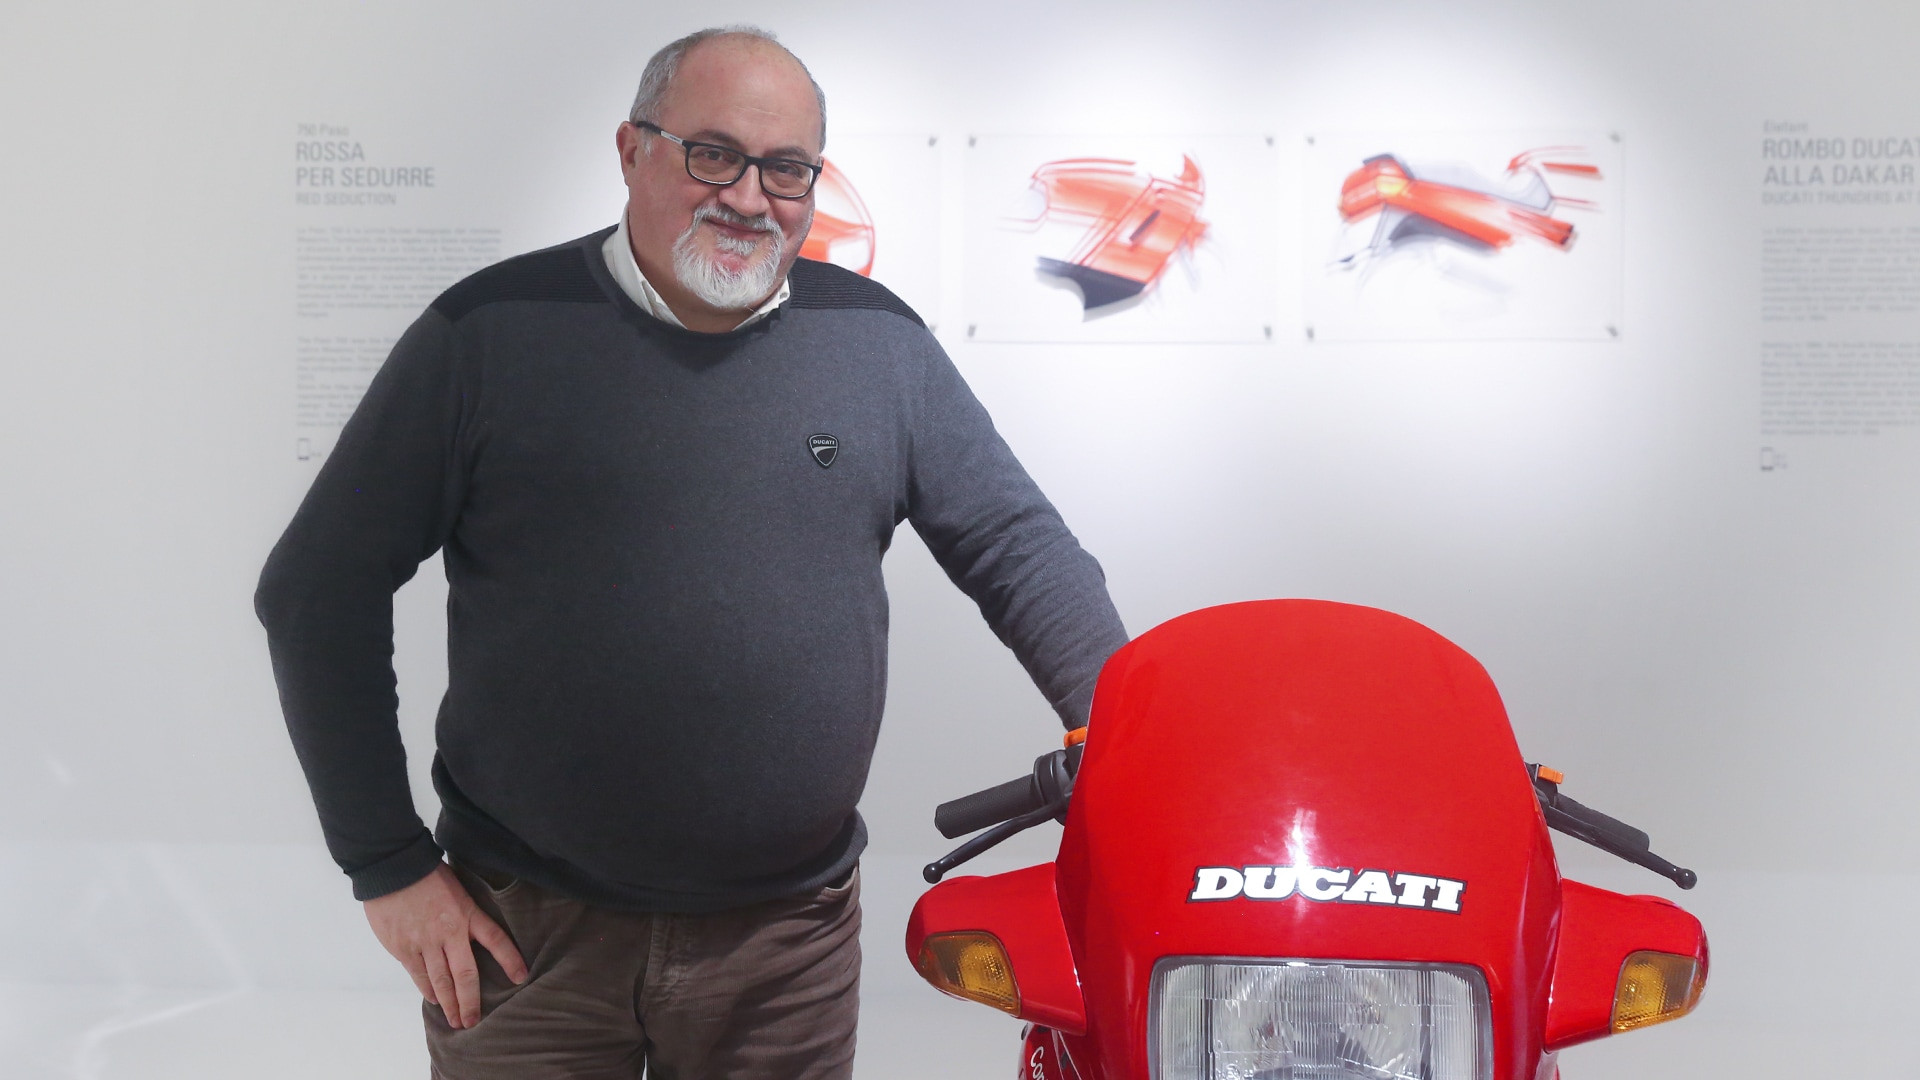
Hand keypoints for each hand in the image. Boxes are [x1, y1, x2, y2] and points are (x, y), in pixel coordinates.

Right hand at [364, 863, 528, 1028]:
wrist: (392, 868)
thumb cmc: (426, 873)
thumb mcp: (457, 887)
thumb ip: (465, 912)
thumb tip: (472, 933)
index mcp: (466, 913)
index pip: (495, 938)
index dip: (510, 959)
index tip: (521, 977)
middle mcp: (449, 932)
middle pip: (465, 974)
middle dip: (471, 1002)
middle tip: (474, 1021)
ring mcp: (424, 943)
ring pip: (441, 981)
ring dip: (449, 1004)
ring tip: (456, 1021)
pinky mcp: (403, 947)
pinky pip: (418, 975)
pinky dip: (427, 989)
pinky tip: (434, 999)